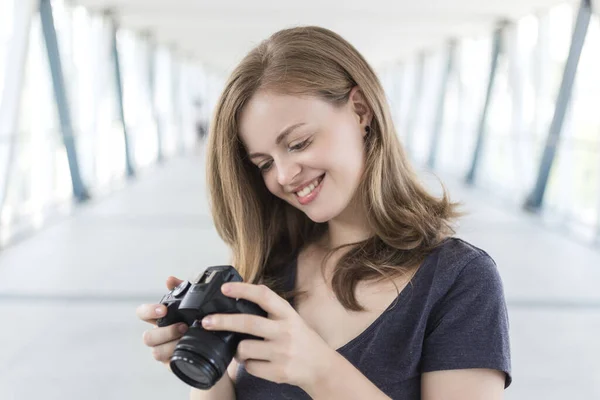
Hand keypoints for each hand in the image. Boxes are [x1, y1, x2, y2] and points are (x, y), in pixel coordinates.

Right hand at [136, 276, 188, 369]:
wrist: (215, 341)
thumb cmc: (197, 319)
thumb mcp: (192, 303)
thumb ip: (182, 289)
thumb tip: (169, 280)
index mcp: (160, 319)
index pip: (142, 313)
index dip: (148, 311)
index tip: (163, 309)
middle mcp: (158, 335)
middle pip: (147, 337)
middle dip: (165, 332)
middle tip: (183, 326)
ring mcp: (164, 350)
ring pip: (156, 352)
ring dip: (171, 344)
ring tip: (188, 337)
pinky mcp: (172, 363)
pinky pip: (169, 364)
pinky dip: (178, 356)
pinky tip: (190, 349)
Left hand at [199, 282, 336, 391]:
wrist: (321, 367)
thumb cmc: (302, 340)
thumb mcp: (291, 319)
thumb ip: (270, 311)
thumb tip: (239, 299)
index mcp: (288, 314)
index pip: (264, 296)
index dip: (243, 289)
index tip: (224, 288)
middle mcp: (285, 331)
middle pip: (248, 322)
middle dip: (223, 321)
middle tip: (206, 321)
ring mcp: (282, 352)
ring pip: (244, 348)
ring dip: (237, 350)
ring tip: (244, 350)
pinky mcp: (278, 372)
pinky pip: (250, 367)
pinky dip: (249, 365)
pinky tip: (259, 362)